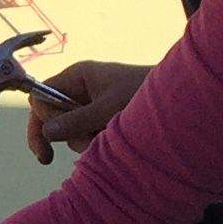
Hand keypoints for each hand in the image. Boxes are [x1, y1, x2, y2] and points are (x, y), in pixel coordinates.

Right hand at [22, 58, 152, 163]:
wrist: (182, 97)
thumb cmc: (145, 94)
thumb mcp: (108, 109)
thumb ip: (76, 120)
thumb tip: (46, 132)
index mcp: (77, 77)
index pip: (40, 98)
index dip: (43, 119)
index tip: (52, 139)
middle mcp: (80, 90)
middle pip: (53, 118)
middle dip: (68, 136)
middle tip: (86, 147)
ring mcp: (91, 105)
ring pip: (71, 131)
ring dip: (86, 141)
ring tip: (111, 139)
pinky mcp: (102, 118)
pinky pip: (87, 135)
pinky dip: (97, 142)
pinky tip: (115, 142)